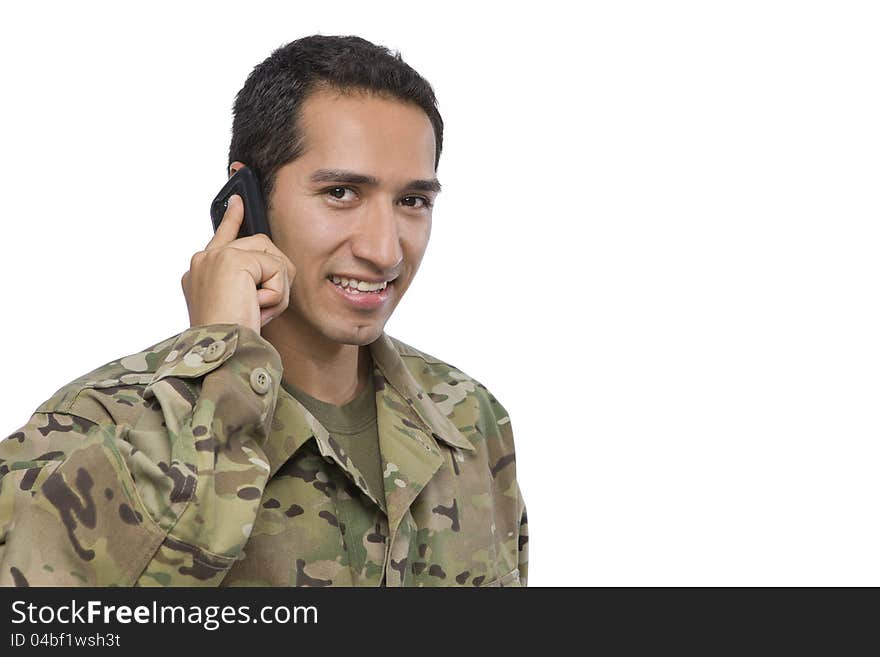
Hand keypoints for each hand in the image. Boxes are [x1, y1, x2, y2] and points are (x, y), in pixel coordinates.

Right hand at [181, 194, 296, 334]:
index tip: (238, 201)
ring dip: (276, 288)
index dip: (232, 218)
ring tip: (255, 309)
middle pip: (262, 246)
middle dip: (275, 276)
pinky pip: (277, 269)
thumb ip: (247, 283)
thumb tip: (272, 266)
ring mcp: (216, 256)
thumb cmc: (229, 337)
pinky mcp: (233, 259)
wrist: (219, 350)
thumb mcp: (237, 306)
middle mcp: (203, 259)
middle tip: (259, 306)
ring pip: (273, 258)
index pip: (222, 236)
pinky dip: (276, 294)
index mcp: (200, 271)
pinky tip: (256, 307)